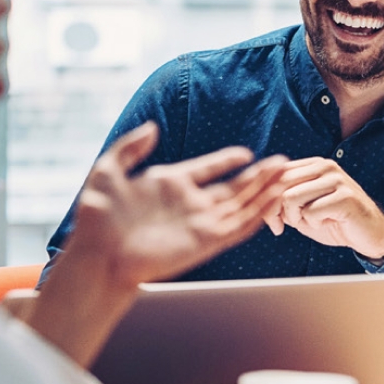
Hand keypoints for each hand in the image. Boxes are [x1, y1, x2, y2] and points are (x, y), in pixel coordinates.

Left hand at [28, 122, 288, 366]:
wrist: (98, 257)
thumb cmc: (98, 219)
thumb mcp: (106, 172)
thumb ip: (130, 147)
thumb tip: (152, 127)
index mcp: (170, 183)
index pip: (207, 168)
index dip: (226, 160)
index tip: (245, 153)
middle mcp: (190, 203)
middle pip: (234, 187)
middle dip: (258, 175)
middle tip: (282, 161)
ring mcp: (200, 222)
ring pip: (242, 204)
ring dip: (265, 190)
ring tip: (286, 175)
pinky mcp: (207, 241)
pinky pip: (240, 225)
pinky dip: (259, 212)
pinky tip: (275, 198)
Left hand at [274, 157, 383, 259]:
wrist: (370, 234)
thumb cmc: (334, 222)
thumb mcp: (303, 210)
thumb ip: (284, 201)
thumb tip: (261, 202)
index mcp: (314, 165)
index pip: (277, 174)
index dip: (267, 199)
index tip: (274, 221)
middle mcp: (325, 166)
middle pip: (280, 184)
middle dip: (274, 210)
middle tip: (280, 226)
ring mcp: (337, 179)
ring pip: (291, 198)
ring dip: (294, 217)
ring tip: (308, 223)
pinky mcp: (345, 196)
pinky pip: (311, 212)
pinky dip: (312, 224)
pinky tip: (326, 223)